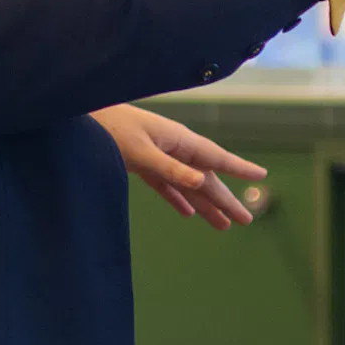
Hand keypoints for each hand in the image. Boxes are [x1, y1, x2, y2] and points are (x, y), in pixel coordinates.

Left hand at [93, 104, 264, 231]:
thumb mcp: (141, 152)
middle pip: (205, 178)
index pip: (215, 157)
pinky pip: (167, 185)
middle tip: (246, 220)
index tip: (261, 175)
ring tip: (224, 226)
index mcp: (179, 140)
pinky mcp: (143, 163)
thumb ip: (170, 169)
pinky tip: (188, 214)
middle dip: (225, 200)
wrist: (82, 118)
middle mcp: (174, 148)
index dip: (239, 167)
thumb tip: (201, 181)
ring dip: (205, 205)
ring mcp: (159, 156)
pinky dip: (178, 199)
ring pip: (188, 184)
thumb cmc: (110, 129)